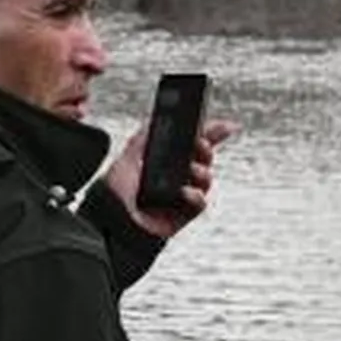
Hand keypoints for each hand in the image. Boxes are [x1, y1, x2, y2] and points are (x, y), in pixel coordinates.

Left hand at [103, 119, 239, 237]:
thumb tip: (154, 119)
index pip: (193, 144)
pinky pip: (201, 202)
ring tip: (189, 170)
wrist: (113, 221)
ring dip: (202, 171)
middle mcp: (178, 176)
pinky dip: (195, 195)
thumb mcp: (126, 158)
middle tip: (200, 144)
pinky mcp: (185, 214)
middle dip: (207, 148)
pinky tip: (183, 192)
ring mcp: (183, 196)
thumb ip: (142, 138)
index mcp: (166, 161)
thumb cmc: (114, 193)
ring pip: (207, 178)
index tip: (227, 126)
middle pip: (205, 158)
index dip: (212, 134)